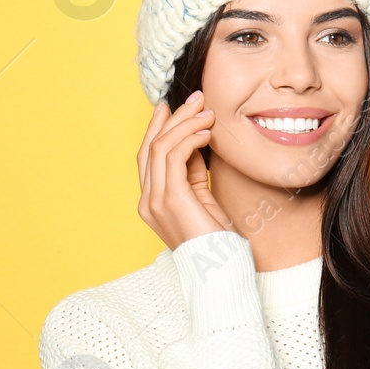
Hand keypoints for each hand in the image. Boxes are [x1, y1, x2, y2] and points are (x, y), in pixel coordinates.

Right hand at [137, 90, 234, 250]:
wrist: (221, 270)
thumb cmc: (217, 240)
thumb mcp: (202, 198)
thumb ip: (191, 172)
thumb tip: (194, 139)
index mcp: (151, 203)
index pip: (148, 157)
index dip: (158, 128)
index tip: (173, 106)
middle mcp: (148, 201)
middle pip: (150, 147)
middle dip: (172, 118)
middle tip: (195, 98)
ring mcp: (155, 201)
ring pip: (160, 147)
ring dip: (185, 124)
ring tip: (207, 112)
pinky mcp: (170, 199)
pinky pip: (173, 156)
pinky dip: (190, 138)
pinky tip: (206, 132)